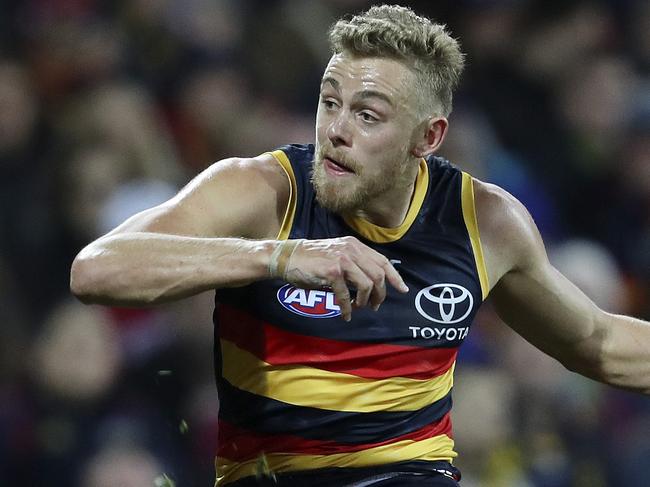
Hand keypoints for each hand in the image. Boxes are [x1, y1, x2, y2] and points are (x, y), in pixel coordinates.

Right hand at [272, 237, 408, 320]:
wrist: (286, 257)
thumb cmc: (310, 260)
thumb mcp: (337, 255)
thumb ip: (354, 264)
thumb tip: (371, 284)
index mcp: (355, 245)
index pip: (383, 261)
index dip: (395, 277)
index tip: (403, 290)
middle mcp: (352, 250)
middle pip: (379, 275)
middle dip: (380, 294)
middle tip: (374, 306)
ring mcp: (342, 260)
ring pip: (367, 285)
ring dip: (365, 301)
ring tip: (358, 307)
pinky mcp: (332, 271)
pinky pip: (346, 295)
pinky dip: (347, 308)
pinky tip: (346, 314)